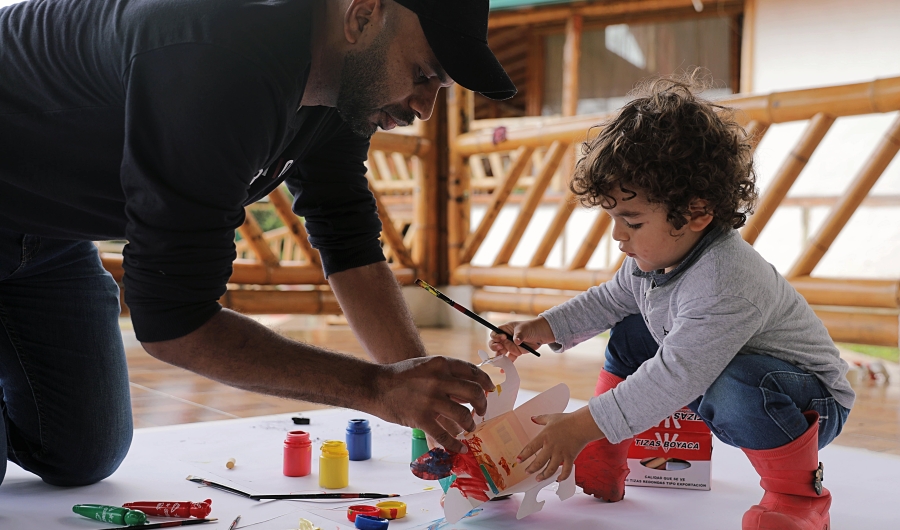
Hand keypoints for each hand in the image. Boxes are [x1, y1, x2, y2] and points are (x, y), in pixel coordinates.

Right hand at [373, 356, 494, 453]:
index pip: (472, 371)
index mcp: (441, 364)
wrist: (375, 386)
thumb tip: (467, 389)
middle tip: (482, 411)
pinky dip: (455, 444)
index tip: (490, 389)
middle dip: (483, 404)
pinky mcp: (421, 418)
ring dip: (470, 424)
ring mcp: (430, 400)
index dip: (485, 381)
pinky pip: (444, 435)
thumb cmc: (400, 375)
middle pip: (474, 392)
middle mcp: (438, 380)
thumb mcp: (425, 366)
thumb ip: (445, 374)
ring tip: (469, 427)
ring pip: (463, 415)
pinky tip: (459, 448)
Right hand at [488, 317, 554, 359]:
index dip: (496, 336)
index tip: (503, 338)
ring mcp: (510, 346)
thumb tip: (516, 342)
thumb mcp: (524, 329)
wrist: (540, 334)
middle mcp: (505, 338)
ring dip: (499, 357)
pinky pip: (510, 359)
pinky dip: (507, 364)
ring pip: (501, 353)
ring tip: (499, 361)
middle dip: (495, 347)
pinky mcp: (515, 352)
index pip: (495, 333)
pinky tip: (503, 370)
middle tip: (500, 348)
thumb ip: (519, 335)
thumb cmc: (530, 327)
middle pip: (495, 344)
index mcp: (505, 330)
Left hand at [516, 407, 604, 481]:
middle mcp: (551, 447)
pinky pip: (566, 471)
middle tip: (527, 472)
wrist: (582, 424)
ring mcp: (561, 454)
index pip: (531, 447)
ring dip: (544, 476)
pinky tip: (558, 479)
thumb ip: (540, 419)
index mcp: (544, 437)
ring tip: (538, 479)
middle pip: (539, 462)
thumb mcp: (551, 417)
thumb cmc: (567, 420)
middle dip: (531, 469)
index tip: (518, 460)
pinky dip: (562, 477)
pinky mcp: (570, 458)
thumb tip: (532, 418)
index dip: (523, 455)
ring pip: (551, 469)